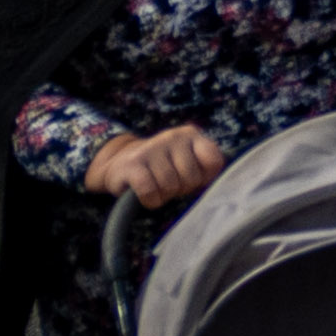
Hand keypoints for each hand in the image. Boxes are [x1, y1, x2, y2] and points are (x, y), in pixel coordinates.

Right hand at [87, 125, 229, 208]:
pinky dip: (150, 200)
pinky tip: (146, 195)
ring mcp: (152, 148)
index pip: (214, 160)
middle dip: (182, 188)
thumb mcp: (187, 162)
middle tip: (171, 184)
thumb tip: (215, 185)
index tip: (194, 179)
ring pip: (170, 186)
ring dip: (164, 195)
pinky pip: (150, 191)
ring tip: (157, 187)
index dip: (205, 177)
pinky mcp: (132, 164)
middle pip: (192, 177)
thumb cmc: (163, 168)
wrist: (120, 163)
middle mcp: (173, 136)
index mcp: (192, 135)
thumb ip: (205, 167)